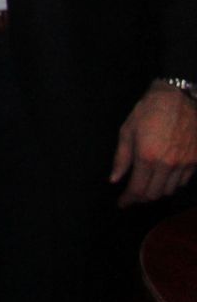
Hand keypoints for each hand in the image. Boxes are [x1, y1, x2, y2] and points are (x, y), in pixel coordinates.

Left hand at [110, 83, 196, 206]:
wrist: (179, 98)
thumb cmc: (149, 111)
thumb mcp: (127, 130)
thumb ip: (121, 158)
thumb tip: (114, 179)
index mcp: (147, 157)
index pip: (138, 189)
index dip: (128, 200)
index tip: (122, 204)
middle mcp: (168, 165)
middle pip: (154, 194)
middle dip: (141, 197)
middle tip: (132, 194)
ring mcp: (185, 164)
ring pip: (170, 190)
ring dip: (157, 191)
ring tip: (147, 185)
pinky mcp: (196, 161)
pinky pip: (184, 182)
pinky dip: (172, 183)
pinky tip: (164, 176)